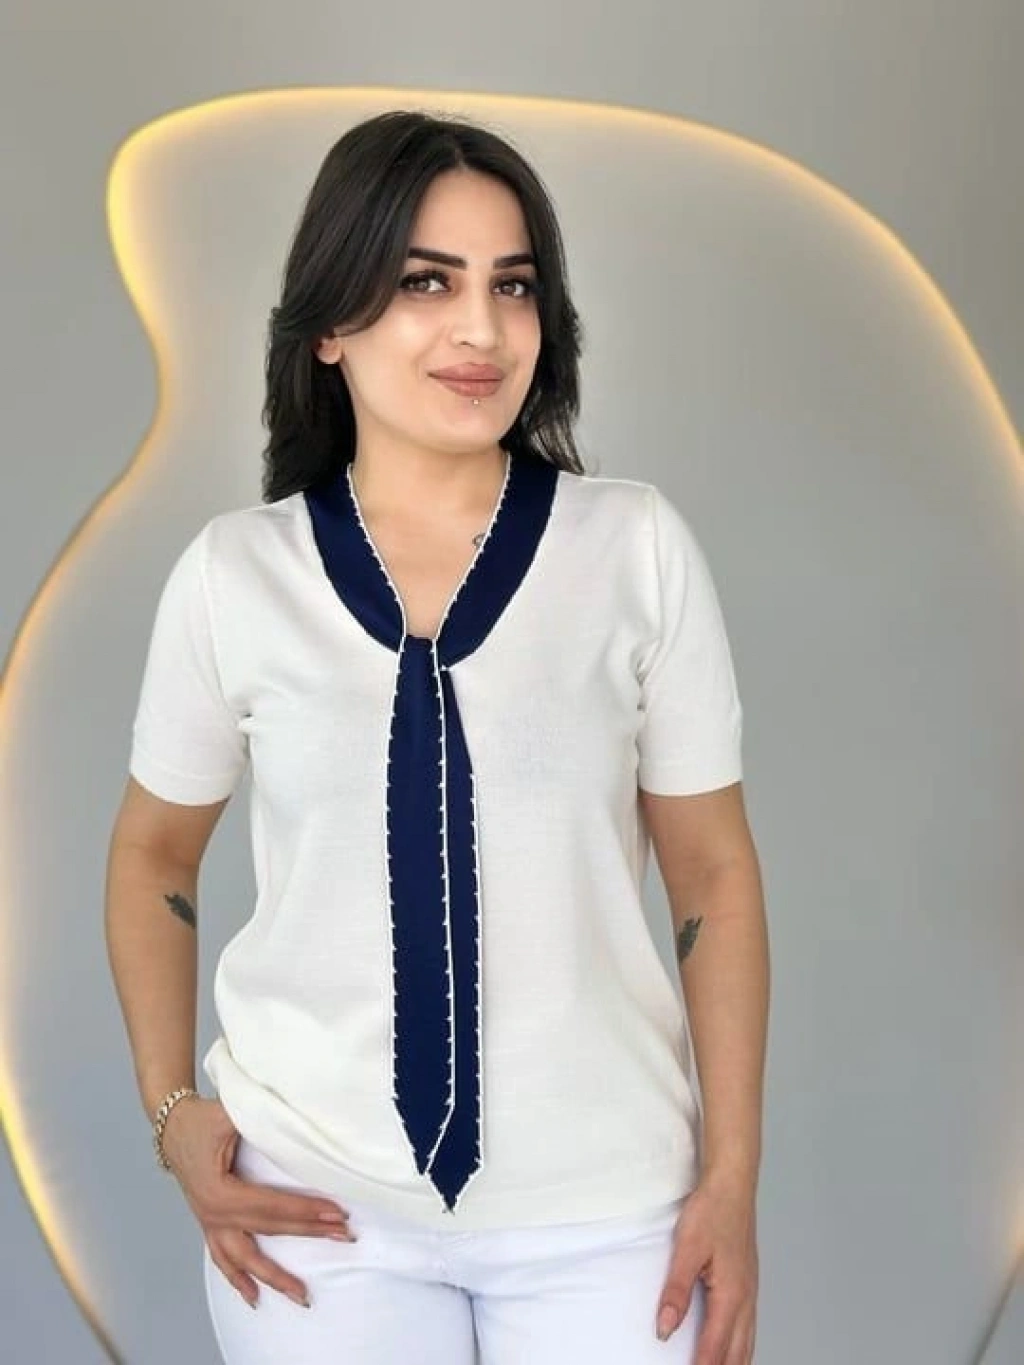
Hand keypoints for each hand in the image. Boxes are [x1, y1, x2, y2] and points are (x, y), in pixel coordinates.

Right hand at [160, 1095, 354, 1308]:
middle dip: (308, 1234)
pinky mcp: (210, 1225)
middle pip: (267, 1230)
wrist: (172, 1127)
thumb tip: (293, 1123)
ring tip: (301, 1296)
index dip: (305, 1211)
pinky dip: (238, 1280)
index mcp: (219, 1191)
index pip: (271, 1206)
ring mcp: (209, 1224)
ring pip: (244, 1259)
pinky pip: (223, 1260)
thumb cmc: (202, 1119)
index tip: (337, 1215)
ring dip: (274, 1277)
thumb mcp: (230, 1113)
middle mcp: (213, 1214)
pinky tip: (254, 1298)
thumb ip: (259, 1118)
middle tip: (343, 1236)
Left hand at [655, 1171, 757, 1363]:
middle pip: (736, 1354)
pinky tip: (732, 1349)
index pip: (715, 1349)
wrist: (733, 1186)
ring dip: (733, 1364)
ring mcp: (750, 1293)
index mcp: (731, 1296)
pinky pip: (748, 1328)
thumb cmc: (712, 1211)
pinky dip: (741, 1348)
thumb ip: (676, 1292)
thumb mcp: (687, 1249)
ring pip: (746, 1344)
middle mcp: (746, 1300)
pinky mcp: (748, 1285)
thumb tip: (664, 1329)